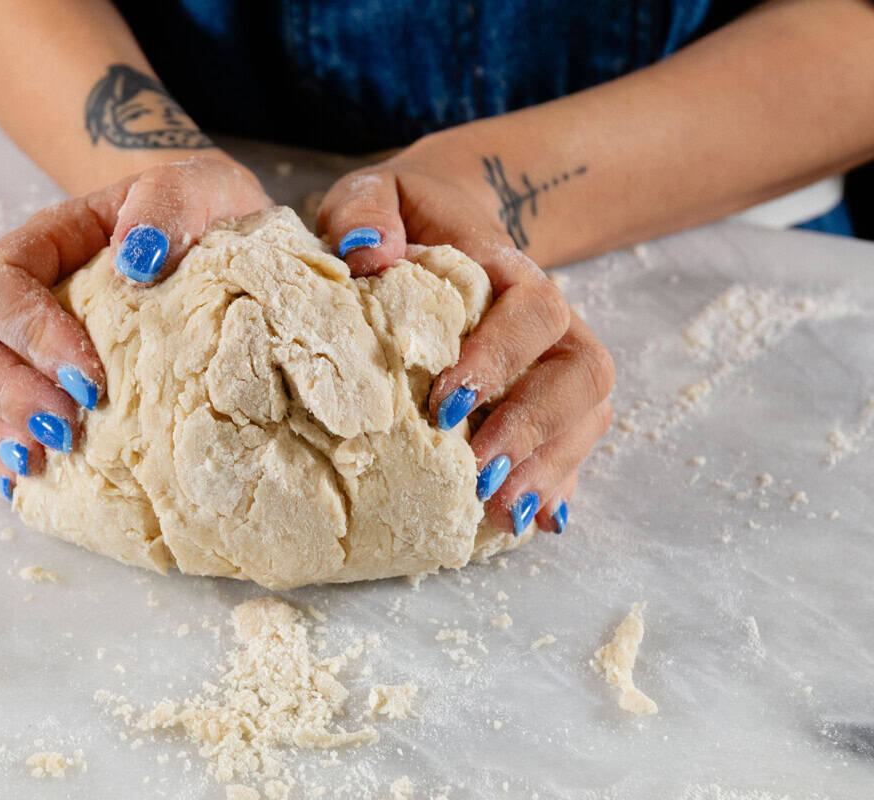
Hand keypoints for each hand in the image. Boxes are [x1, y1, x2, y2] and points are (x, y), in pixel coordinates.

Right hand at [0, 155, 271, 498]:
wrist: (220, 250)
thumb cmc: (202, 220)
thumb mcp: (203, 191)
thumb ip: (168, 203)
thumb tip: (136, 257)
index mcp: (42, 246)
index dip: (30, 337)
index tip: (92, 379)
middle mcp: (10, 303)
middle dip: (0, 395)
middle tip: (65, 428)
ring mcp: (10, 356)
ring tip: (48, 457)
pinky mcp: (27, 404)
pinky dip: (0, 466)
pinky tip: (45, 481)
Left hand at [316, 135, 613, 536]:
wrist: (441, 220)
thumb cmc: (401, 216)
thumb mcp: (374, 192)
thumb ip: (367, 210)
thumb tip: (368, 253)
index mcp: (506, 268)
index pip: (532, 310)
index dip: (500, 357)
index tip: (445, 402)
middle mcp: (547, 319)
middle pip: (580, 372)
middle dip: (533, 427)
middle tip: (478, 472)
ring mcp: (554, 362)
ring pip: (586, 414)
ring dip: (549, 466)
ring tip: (499, 510)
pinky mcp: (547, 401)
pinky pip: (572, 446)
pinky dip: (556, 484)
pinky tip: (527, 524)